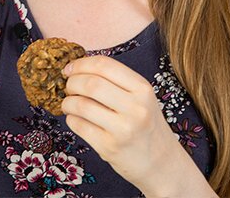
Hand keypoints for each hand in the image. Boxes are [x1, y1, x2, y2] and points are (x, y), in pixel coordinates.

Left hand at [60, 55, 181, 190]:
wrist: (161, 164)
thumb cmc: (146, 126)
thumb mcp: (142, 98)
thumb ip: (116, 82)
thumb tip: (77, 68)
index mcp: (143, 89)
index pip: (105, 65)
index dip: (81, 64)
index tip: (70, 68)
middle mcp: (136, 107)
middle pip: (91, 83)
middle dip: (72, 83)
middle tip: (69, 87)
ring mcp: (123, 129)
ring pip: (81, 105)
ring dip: (68, 102)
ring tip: (69, 105)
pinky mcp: (109, 147)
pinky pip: (79, 126)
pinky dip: (71, 119)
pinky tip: (76, 119)